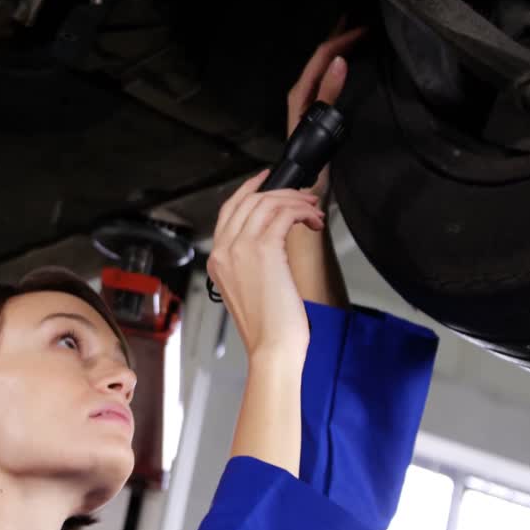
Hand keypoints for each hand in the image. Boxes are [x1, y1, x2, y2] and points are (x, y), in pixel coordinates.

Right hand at [206, 169, 325, 357]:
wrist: (272, 348)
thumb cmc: (268, 328)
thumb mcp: (248, 289)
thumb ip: (250, 262)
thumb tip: (274, 237)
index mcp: (216, 260)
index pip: (229, 211)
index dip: (250, 190)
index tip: (266, 181)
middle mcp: (224, 250)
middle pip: (249, 201)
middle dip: (280, 193)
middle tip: (303, 196)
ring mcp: (240, 248)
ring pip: (268, 203)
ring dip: (295, 201)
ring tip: (313, 210)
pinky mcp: (264, 250)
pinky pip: (283, 214)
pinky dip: (302, 212)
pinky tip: (313, 220)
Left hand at [286, 19, 367, 198]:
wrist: (303, 185)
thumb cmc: (311, 158)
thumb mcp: (321, 122)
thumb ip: (329, 92)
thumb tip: (340, 61)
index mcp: (301, 92)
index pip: (322, 56)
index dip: (341, 40)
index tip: (364, 29)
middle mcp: (302, 92)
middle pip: (320, 57)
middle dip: (338, 36)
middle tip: (359, 19)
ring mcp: (307, 100)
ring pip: (323, 66)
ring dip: (338, 47)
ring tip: (355, 32)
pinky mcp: (315, 108)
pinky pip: (326, 77)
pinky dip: (338, 63)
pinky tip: (349, 61)